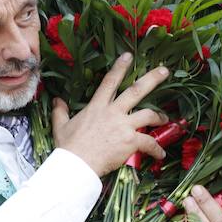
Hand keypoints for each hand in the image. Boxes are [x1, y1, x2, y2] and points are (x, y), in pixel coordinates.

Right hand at [52, 52, 169, 176]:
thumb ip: (60, 111)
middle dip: (152, 79)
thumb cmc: (68, 147)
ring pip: (148, 114)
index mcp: (97, 106)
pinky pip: (149, 142)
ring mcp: (123, 126)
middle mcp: (113, 112)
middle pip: (136, 91)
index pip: (110, 81)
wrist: (76, 165)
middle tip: (164, 71)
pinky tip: (160, 154)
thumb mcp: (60, 126)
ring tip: (164, 119)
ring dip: (159, 116)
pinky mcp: (130, 141)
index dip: (120, 67)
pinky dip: (156, 148)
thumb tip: (57, 100)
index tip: (129, 56)